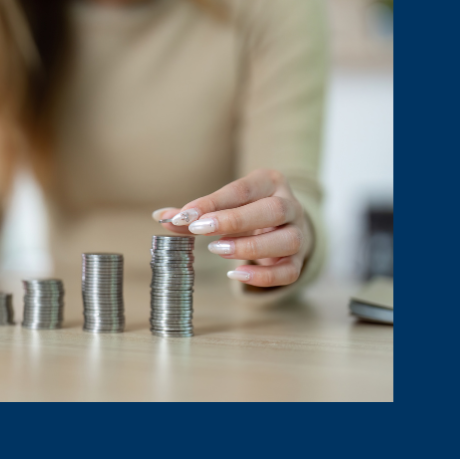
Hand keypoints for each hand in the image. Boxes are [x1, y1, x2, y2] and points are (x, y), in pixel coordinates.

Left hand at [152, 169, 312, 287]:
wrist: (285, 222)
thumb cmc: (247, 209)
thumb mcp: (225, 203)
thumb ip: (195, 212)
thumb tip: (160, 218)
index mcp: (269, 182)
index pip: (241, 190)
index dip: (212, 203)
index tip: (185, 217)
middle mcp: (290, 205)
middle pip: (273, 210)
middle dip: (234, 221)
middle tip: (200, 230)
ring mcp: (299, 233)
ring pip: (287, 240)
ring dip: (250, 247)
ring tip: (217, 249)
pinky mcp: (298, 260)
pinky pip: (289, 271)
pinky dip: (263, 277)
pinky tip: (235, 274)